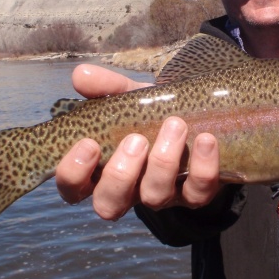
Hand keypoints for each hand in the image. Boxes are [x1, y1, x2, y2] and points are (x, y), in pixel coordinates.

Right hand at [55, 64, 221, 219]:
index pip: (72, 188)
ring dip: (163, 163)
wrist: (198, 117)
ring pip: (155, 198)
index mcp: (101, 170)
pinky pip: (198, 193)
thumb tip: (80, 73)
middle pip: (110, 204)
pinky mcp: (195, 194)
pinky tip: (206, 140)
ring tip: (175, 125)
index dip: (74, 173)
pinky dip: (203, 167)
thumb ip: (105, 87)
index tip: (89, 144)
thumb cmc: (151, 113)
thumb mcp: (128, 98)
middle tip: (136, 140)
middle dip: (121, 175)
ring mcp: (162, 195)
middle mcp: (128, 191)